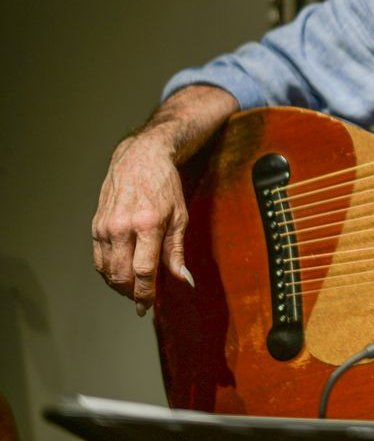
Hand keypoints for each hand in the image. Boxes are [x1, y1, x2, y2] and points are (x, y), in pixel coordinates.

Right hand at [92, 130, 192, 314]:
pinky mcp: (95, 226)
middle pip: (121, 275)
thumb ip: (177, 252)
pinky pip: (98, 259)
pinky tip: (120, 274)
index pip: (143, 271)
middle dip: (131, 294)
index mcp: (148, 224)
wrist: (139, 159)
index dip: (146, 293)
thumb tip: (185, 281)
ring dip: (118, 286)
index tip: (147, 307)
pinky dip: (108, 272)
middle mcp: (122, 227)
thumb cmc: (165, 187)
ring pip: (106, 270)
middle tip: (142, 301)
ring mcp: (105, 227)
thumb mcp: (180, 217)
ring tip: (133, 289)